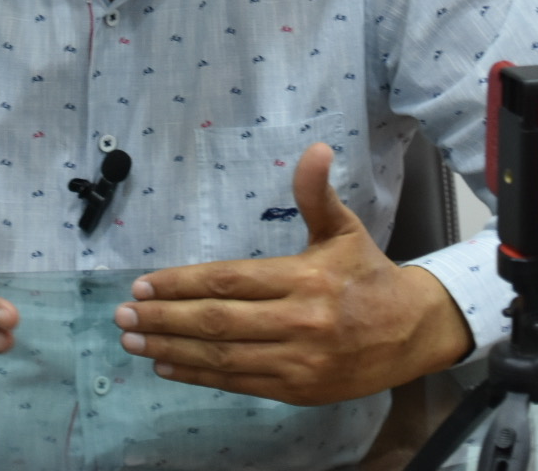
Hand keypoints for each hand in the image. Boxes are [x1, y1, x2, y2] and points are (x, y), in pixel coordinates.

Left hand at [113, 142, 470, 404]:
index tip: (144, 284)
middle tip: (124, 315)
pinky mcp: (298, 389)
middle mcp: (300, 321)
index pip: (230, 281)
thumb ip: (317, 194)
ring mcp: (298, 361)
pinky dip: (199, 375)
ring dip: (172, 349)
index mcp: (306, 279)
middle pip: (218, 322)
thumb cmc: (368, 275)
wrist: (413, 332)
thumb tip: (315, 148)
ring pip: (223, 356)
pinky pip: (239, 382)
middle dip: (165, 318)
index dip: (183, 283)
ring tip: (133, 341)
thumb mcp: (344, 229)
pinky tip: (167, 365)